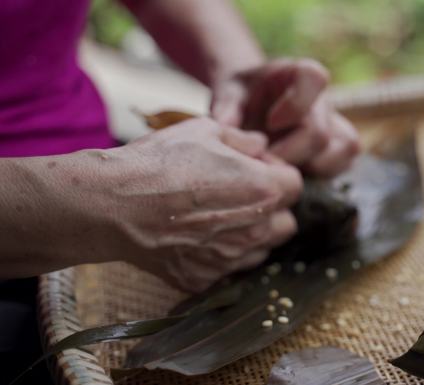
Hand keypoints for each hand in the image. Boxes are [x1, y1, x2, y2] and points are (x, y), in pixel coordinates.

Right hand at [105, 118, 302, 291]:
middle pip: (286, 222)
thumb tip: (260, 145)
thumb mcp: (206, 131)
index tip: (256, 168)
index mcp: (264, 191)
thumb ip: (244, 139)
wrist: (114, 204)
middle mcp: (255, 230)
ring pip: (261, 250)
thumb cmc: (161, 162)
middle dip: (272, 207)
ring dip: (252, 234)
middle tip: (243, 193)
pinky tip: (197, 237)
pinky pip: (228, 268)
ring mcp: (231, 259)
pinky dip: (221, 255)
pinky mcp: (206, 279)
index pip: (296, 185)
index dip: (277, 173)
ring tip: (219, 216)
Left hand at [210, 59, 359, 176]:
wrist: (250, 108)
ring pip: (344, 150)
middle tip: (262, 162)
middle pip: (319, 132)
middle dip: (288, 154)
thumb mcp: (229, 93)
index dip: (295, 104)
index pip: (314, 78)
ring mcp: (335, 126)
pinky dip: (319, 177)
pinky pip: (342, 166)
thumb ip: (226, 106)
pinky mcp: (337, 151)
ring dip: (310, 169)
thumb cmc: (242, 96)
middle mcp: (324, 100)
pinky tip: (291, 177)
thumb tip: (223, 127)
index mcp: (300, 74)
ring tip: (279, 171)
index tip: (269, 123)